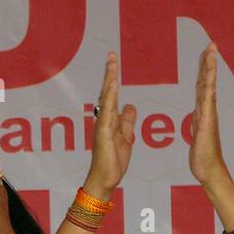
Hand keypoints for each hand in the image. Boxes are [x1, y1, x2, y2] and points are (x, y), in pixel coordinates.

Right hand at [83, 52, 136, 198]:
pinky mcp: (104, 132)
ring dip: (110, 80)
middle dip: (110, 72)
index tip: (115, 61)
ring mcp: (103, 125)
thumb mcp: (127, 137)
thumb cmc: (113, 161)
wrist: (106, 179)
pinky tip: (112, 86)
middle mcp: (105, 119)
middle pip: (107, 91)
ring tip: (112, 63)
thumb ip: (127, 121)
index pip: (113, 94)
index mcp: (111, 120)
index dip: (114, 78)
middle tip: (112, 54)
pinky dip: (109, 98)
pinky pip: (107, 112)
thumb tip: (131, 105)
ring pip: (106, 98)